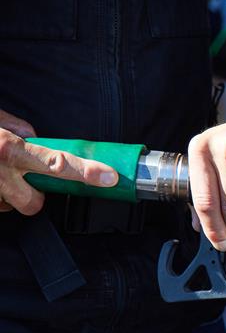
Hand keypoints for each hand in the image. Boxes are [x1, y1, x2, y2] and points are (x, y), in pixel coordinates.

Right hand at [0, 109, 118, 214]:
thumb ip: (13, 127)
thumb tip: (33, 136)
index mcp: (7, 148)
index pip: (57, 163)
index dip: (86, 172)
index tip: (108, 177)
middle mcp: (0, 172)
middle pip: (34, 202)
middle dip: (33, 196)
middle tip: (23, 180)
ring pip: (10, 205)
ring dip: (7, 194)